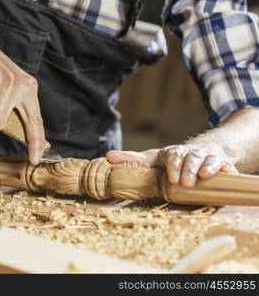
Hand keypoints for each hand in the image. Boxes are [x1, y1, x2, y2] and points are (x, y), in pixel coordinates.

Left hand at [106, 143, 237, 186]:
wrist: (203, 150)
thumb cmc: (172, 159)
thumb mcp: (152, 158)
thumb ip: (131, 159)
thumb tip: (107, 156)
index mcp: (172, 153)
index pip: (172, 157)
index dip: (172, 166)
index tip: (171, 178)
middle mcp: (190, 153)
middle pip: (190, 158)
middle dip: (187, 169)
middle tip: (185, 182)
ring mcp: (206, 157)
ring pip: (207, 160)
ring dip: (205, 168)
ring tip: (203, 177)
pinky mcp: (221, 163)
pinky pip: (225, 165)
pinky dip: (225, 169)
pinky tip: (226, 174)